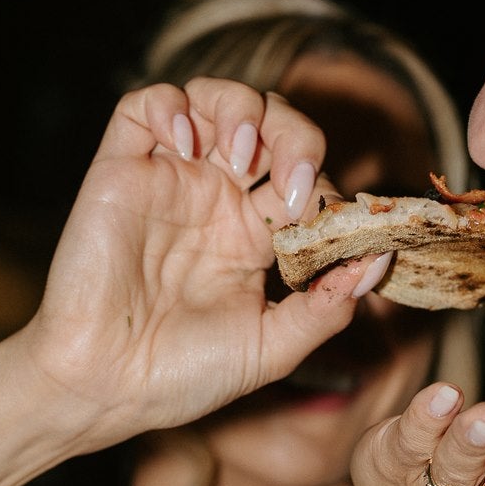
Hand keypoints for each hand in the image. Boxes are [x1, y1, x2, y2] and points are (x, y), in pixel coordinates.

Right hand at [19, 77, 389, 445]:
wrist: (104, 387)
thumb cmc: (181, 376)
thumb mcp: (272, 348)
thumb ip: (327, 307)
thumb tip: (379, 260)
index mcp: (254, 236)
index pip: (308, 178)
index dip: (328, 188)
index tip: (329, 228)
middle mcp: (215, 199)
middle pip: (271, 124)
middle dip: (298, 135)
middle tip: (297, 181)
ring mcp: (170, 179)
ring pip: (214, 98)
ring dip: (243, 110)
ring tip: (244, 157)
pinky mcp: (121, 170)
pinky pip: (145, 105)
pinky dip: (172, 106)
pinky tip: (187, 147)